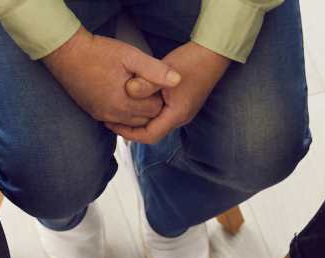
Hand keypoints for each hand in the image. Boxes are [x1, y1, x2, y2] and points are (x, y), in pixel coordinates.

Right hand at [43, 27, 179, 126]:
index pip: (156, 110)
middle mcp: (114, 115)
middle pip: (145, 119)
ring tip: (137, 92)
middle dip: (150, 105)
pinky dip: (124, 113)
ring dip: (138, 110)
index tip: (154, 82)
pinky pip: (117, 121)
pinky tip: (125, 97)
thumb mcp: (131, 56)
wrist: (67, 54)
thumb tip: (177, 81)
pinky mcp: (94, 114)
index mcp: (125, 103)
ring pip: (132, 122)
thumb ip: (155, 70)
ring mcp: (103, 116)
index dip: (159, 95)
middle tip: (147, 86)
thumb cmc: (99, 52)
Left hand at [108, 42, 229, 144]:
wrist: (212, 55)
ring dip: (139, 120)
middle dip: (131, 128)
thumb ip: (146, 83)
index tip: (113, 125)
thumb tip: (128, 91)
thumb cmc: (191, 61)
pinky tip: (136, 102)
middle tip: (112, 119)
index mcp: (177, 114)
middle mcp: (181, 118)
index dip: (129, 133)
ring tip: (121, 111)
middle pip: (152, 132)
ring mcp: (182, 112)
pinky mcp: (181, 105)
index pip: (150, 136)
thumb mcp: (164, 70)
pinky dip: (147, 112)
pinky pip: (161, 115)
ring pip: (156, 123)